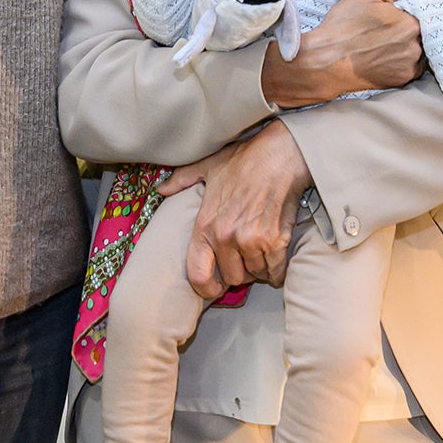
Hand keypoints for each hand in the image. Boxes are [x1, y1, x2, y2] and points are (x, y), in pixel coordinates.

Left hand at [158, 121, 312, 298]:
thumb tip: (161, 189)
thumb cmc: (246, 160)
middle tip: (247, 257)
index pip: (198, 274)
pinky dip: (278, 268)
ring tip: (263, 250)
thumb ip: (182, 180)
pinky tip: (278, 253)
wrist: (281, 155)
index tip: (216, 288)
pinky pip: (276, 271)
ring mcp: (250, 241)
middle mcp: (225, 237)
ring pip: (256, 274)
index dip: (207, 288)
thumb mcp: (208, 166)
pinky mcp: (275, 241)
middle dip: (241, 271)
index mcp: (206, 225)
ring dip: (260, 268)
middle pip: (232, 277)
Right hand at [261, 0, 433, 107]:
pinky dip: (404, 58)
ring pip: (420, 49)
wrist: (325, 62)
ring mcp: (409, 67)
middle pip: (425, 31)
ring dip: (411, 42)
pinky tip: (387, 51)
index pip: (429, 11)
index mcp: (412, 25)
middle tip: (393, 21)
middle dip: (414, 25)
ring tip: (390, 36)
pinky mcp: (401, 80)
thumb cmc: (344, 27)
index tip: (405, 7)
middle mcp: (416, 49)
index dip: (418, 7)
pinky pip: (411, 66)